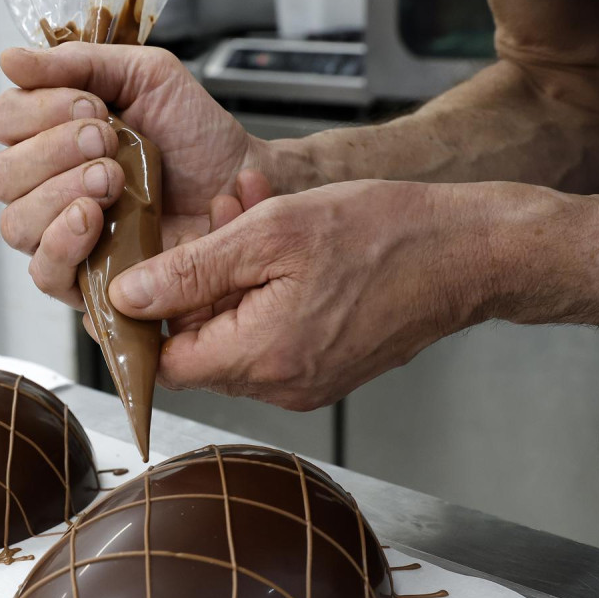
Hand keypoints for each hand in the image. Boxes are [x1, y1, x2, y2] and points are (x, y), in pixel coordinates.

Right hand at [0, 42, 271, 308]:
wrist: (239, 181)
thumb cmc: (192, 132)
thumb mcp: (143, 76)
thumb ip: (78, 62)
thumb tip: (9, 60)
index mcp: (48, 134)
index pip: (3, 122)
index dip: (38, 110)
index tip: (94, 106)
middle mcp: (44, 186)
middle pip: (2, 176)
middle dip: (52, 152)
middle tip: (108, 141)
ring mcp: (60, 235)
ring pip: (16, 224)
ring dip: (59, 194)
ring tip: (112, 180)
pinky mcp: (85, 279)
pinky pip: (44, 272)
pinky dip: (62, 243)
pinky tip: (93, 219)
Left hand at [106, 179, 523, 409]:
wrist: (471, 254)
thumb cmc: (387, 235)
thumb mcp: (273, 232)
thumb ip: (192, 270)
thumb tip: (127, 298)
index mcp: (265, 358)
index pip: (164, 362)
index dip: (143, 316)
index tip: (143, 268)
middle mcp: (283, 387)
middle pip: (199, 346)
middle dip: (196, 276)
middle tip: (220, 214)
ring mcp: (307, 383)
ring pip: (234, 332)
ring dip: (232, 272)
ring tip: (254, 211)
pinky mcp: (326, 369)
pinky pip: (271, 333)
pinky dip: (264, 287)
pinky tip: (282, 237)